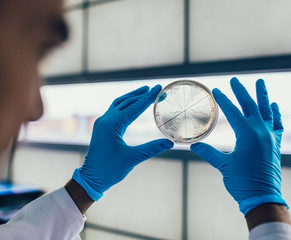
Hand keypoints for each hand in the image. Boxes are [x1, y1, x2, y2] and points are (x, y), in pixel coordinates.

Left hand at [72, 85, 173, 200]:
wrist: (91, 179)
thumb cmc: (109, 170)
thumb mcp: (132, 159)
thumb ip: (151, 149)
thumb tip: (170, 143)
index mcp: (112, 125)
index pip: (134, 107)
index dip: (148, 98)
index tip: (158, 88)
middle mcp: (105, 120)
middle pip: (127, 102)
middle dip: (142, 95)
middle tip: (156, 89)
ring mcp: (102, 123)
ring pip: (119, 104)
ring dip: (132, 97)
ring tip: (145, 90)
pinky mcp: (102, 127)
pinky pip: (115, 110)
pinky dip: (125, 104)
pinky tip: (132, 104)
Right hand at [190, 78, 286, 215]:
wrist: (263, 196)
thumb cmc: (242, 181)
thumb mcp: (223, 165)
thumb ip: (208, 152)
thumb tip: (194, 145)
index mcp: (247, 134)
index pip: (232, 112)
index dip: (223, 100)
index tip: (216, 90)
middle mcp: (261, 131)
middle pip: (250, 106)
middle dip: (241, 92)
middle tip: (235, 80)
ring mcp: (270, 136)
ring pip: (267, 111)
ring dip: (262, 96)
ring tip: (261, 82)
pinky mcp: (275, 144)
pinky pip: (277, 124)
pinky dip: (275, 114)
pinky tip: (273, 106)